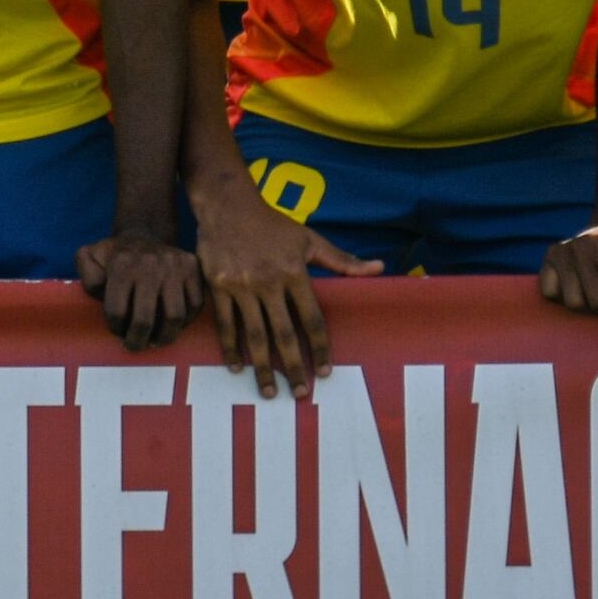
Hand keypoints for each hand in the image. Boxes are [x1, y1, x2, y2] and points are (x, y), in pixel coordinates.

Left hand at [75, 233, 203, 352]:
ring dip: (164, 336)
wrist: (144, 236)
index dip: (116, 328)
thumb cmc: (114, 256)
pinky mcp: (193, 267)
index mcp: (121, 264)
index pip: (117, 311)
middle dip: (138, 340)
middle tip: (135, 346)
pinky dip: (185, 321)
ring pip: (175, 316)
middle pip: (145, 319)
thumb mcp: (89, 257)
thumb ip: (87, 276)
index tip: (118, 331)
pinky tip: (172, 324)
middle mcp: (149, 264)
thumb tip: (101, 292)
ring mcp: (174, 265)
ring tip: (156, 340)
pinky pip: (195, 305)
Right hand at [192, 178, 367, 389]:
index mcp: (294, 272)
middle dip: (294, 368)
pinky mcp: (218, 286)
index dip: (321, 347)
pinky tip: (237, 367)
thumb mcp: (310, 239)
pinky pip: (226, 323)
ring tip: (270, 392)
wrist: (228, 204)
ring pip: (254, 335)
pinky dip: (231, 347)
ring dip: (263, 367)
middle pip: (285, 334)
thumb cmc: (273, 223)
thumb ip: (342, 260)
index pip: (312, 319)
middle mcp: (268, 281)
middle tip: (302, 394)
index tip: (325, 372)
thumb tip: (379, 268)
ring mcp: (241, 285)